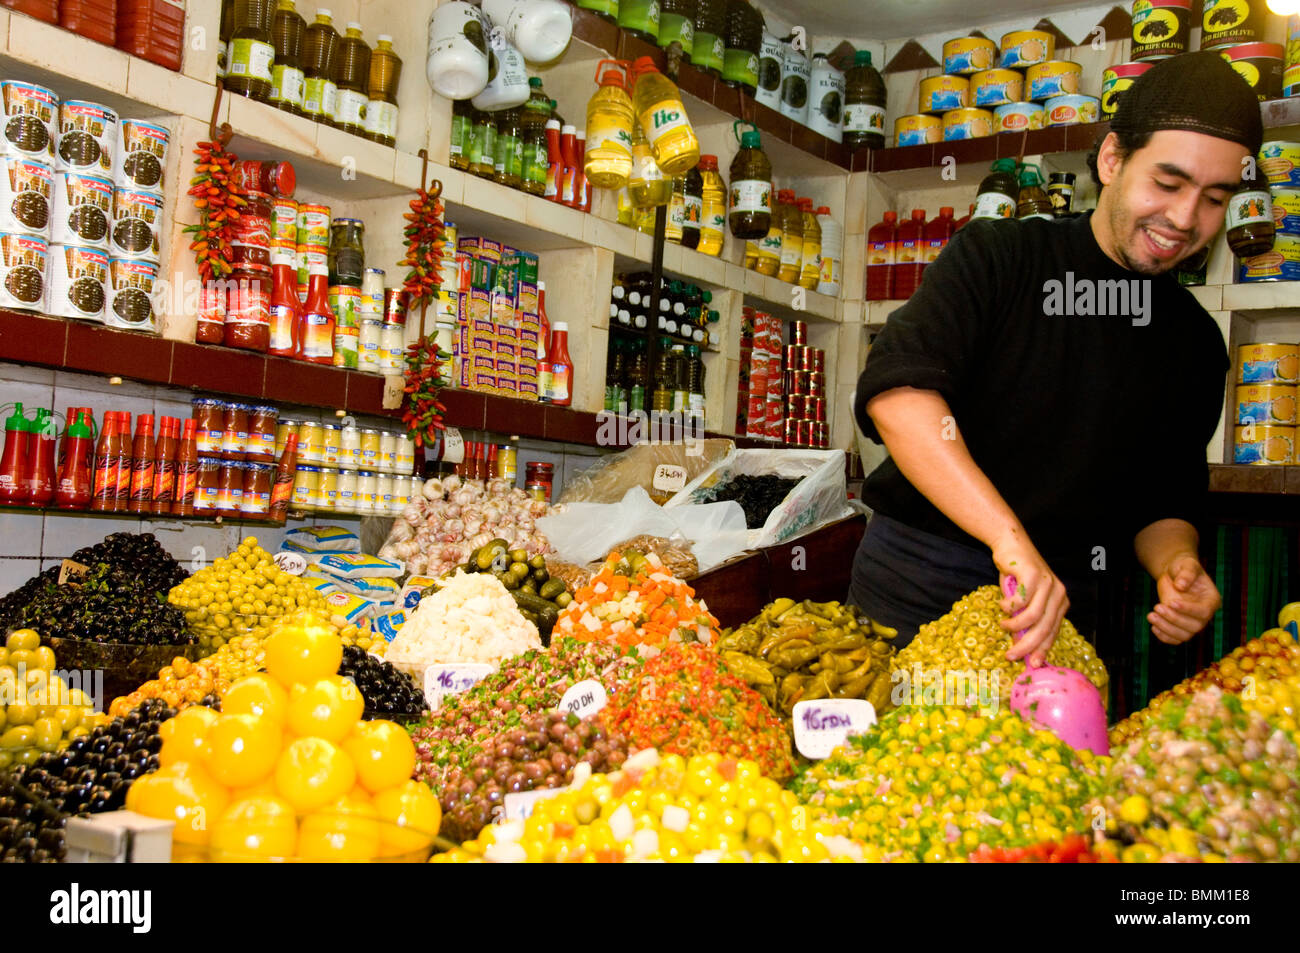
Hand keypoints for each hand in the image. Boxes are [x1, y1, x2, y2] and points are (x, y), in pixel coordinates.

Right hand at [991, 530, 1068, 666]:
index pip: (1053, 632)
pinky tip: (1002, 603)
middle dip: (1026, 645)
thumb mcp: (1024, 601)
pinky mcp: (1034, 576)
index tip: (1030, 664)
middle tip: (1010, 656)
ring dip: (1014, 625)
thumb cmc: (1017, 575)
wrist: (1011, 545)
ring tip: (1002, 624)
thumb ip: (1026, 619)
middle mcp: (1059, 594)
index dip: (1042, 649)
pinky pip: (1019, 601)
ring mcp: (1048, 584)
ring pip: (1032, 617)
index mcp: (1061, 602)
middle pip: (1044, 628)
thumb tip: (1019, 646)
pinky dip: (1008, 606)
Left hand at [1149, 552, 1219, 644]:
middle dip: (1174, 619)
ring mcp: (1193, 623)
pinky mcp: (1181, 627)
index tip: (1171, 602)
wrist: (1174, 575)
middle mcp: (1204, 615)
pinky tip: (1153, 627)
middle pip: (1195, 626)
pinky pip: (1175, 639)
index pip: (1204, 611)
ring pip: (1184, 635)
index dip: (1188, 609)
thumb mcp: (1186, 564)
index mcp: (1211, 600)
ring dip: (1166, 629)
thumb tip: (1181, 585)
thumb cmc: (1182, 568)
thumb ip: (1186, 573)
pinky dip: (1164, 637)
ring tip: (1151, 616)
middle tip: (1157, 607)